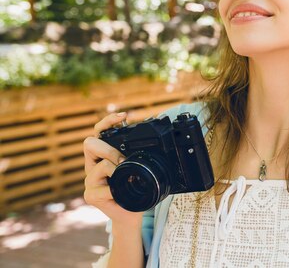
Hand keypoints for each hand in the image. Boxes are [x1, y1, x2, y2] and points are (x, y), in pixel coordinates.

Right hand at [83, 112, 142, 228]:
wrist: (130, 215)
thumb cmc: (134, 190)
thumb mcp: (138, 170)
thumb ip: (138, 157)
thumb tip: (156, 143)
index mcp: (102, 156)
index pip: (98, 132)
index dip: (107, 122)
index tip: (123, 116)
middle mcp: (93, 166)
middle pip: (90, 144)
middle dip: (108, 149)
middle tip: (122, 160)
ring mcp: (90, 180)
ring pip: (99, 165)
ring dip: (114, 169)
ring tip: (124, 177)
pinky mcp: (91, 196)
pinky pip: (102, 188)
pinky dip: (114, 190)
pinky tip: (119, 194)